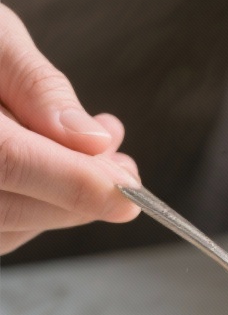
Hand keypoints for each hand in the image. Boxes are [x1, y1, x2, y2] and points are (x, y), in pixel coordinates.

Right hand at [0, 4, 140, 254]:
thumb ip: (37, 85)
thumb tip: (91, 140)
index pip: (8, 161)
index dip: (73, 181)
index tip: (127, 188)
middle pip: (11, 206)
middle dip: (79, 194)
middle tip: (124, 168)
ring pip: (9, 226)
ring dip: (64, 204)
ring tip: (99, 160)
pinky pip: (2, 228)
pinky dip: (39, 208)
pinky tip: (62, 174)